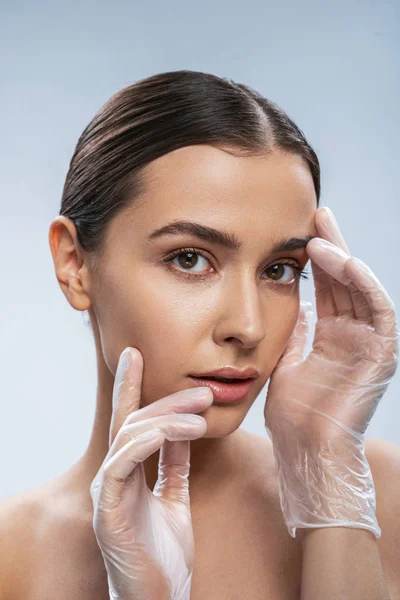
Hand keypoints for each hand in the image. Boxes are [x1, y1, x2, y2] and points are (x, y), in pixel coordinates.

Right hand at [89, 347, 212, 599]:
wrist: (162, 599)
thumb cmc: (165, 553)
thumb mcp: (175, 496)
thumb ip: (175, 462)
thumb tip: (183, 427)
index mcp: (128, 471)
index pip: (129, 420)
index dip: (130, 385)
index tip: (135, 353)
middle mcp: (114, 476)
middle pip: (134, 422)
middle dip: (167, 400)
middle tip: (202, 391)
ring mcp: (108, 492)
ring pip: (129, 436)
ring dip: (166, 418)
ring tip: (201, 414)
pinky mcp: (108, 511)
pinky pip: (121, 466)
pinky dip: (144, 443)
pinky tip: (169, 432)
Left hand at [264, 206, 398, 537]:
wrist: (305, 452)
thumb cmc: (292, 415)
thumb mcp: (285, 358)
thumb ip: (291, 328)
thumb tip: (285, 298)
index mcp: (331, 335)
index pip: (326, 286)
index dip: (315, 258)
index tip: (297, 231)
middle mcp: (353, 334)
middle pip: (345, 279)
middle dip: (331, 245)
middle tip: (314, 213)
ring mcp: (369, 343)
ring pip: (362, 288)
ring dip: (344, 258)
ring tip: (319, 235)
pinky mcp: (381, 354)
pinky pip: (378, 310)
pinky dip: (362, 283)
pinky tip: (340, 261)